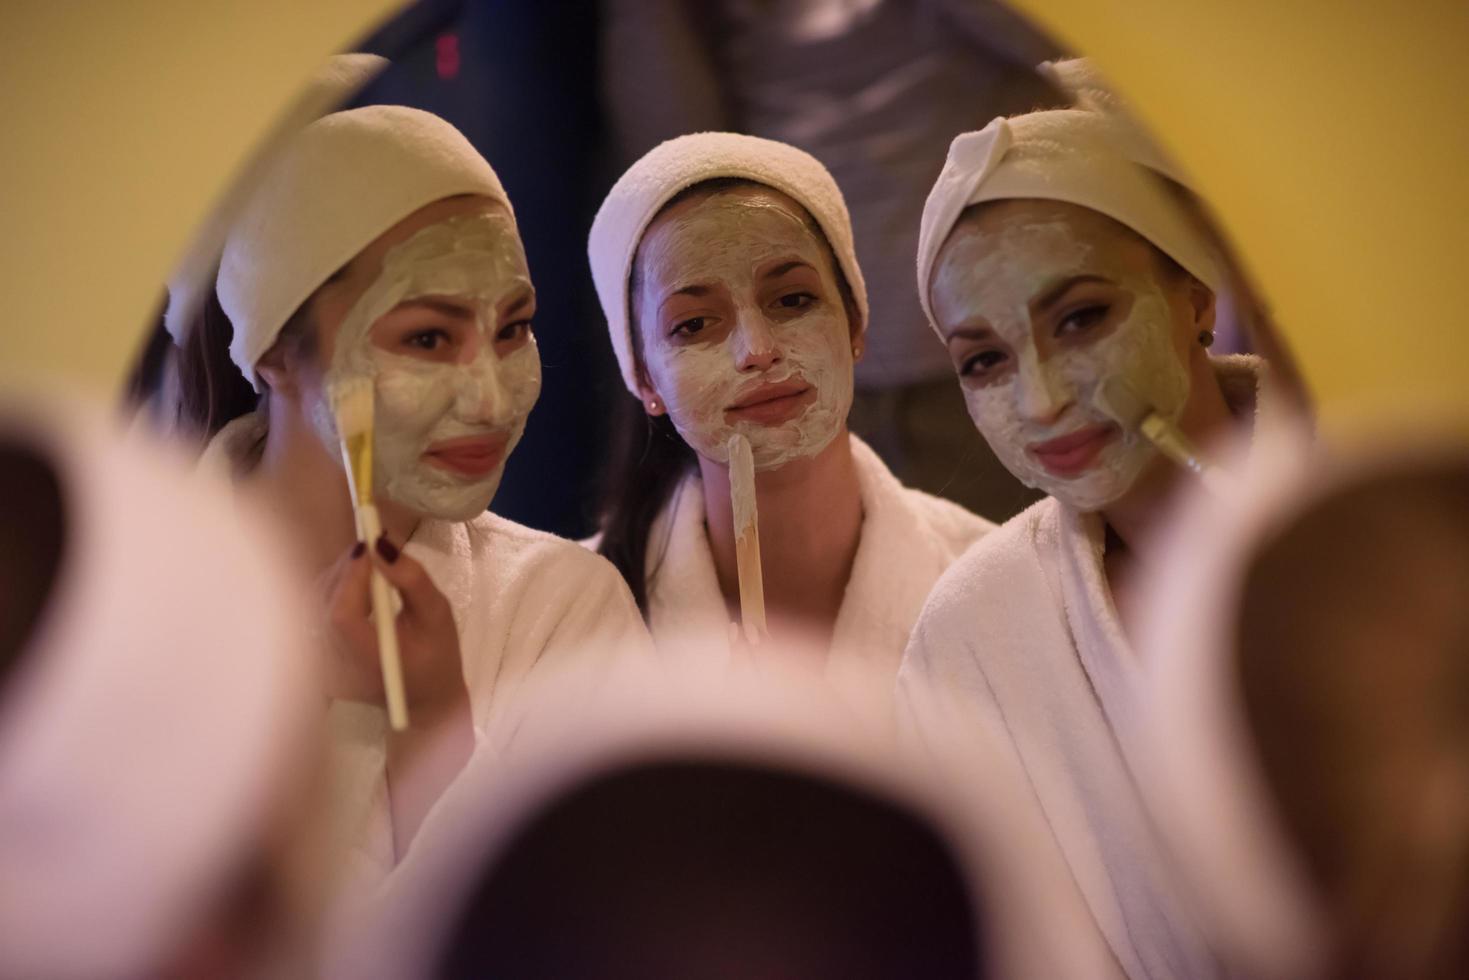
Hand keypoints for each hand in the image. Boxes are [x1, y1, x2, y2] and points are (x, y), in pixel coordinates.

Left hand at [320, 535, 467, 719]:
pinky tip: (357, 589)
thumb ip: (413, 580)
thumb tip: (382, 544)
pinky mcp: (316, 657)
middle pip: (325, 604)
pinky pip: (315, 612)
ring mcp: (322, 664)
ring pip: (315, 603)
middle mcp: (337, 666)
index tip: (370, 545)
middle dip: (347, 568)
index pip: (343, 616)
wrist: (424, 699)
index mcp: (369, 661)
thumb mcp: (438, 615)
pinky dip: (334, 591)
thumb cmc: (436, 657)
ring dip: (340, 576)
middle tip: (372, 546)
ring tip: (370, 568)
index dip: (351, 576)